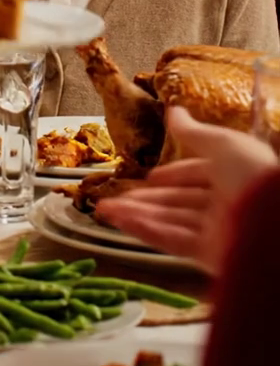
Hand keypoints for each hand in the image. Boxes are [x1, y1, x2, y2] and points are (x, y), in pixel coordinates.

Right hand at [96, 106, 277, 275]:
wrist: (275, 224)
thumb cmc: (254, 175)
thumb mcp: (223, 144)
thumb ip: (192, 132)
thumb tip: (173, 110)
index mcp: (234, 174)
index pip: (198, 174)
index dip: (174, 174)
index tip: (150, 176)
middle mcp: (225, 203)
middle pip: (179, 201)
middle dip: (146, 198)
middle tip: (114, 195)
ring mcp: (217, 231)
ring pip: (171, 221)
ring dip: (136, 214)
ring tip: (104, 208)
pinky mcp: (210, 255)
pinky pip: (173, 240)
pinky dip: (145, 230)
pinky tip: (120, 220)